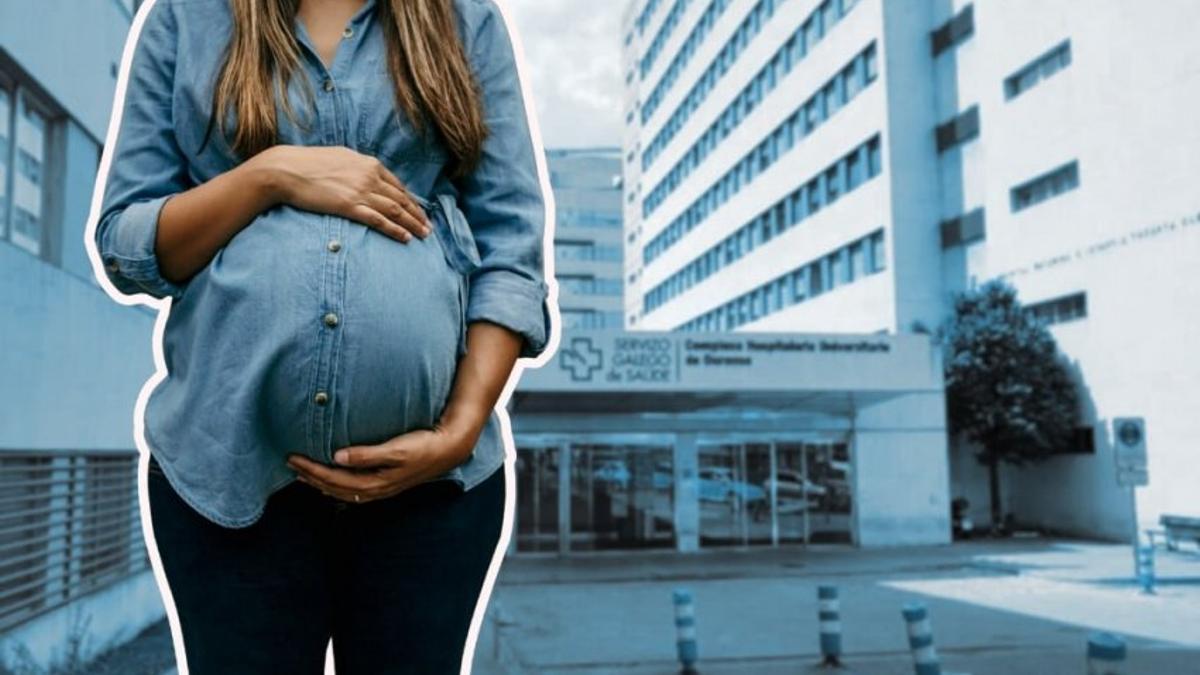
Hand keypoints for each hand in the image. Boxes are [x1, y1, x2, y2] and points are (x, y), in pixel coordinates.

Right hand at [260, 144, 430, 243]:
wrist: (287, 169)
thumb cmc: (310, 163)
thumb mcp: (341, 157)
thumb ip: (358, 166)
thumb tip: (368, 172)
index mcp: (369, 164)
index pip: (398, 186)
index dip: (411, 201)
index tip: (420, 212)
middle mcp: (369, 176)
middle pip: (401, 199)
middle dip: (417, 215)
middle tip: (429, 228)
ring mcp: (360, 191)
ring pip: (394, 210)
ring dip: (412, 224)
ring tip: (423, 235)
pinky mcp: (349, 206)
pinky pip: (378, 220)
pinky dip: (394, 229)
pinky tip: (405, 238)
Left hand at [286, 419, 479, 503]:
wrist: (448, 450)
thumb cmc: (423, 446)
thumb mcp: (396, 449)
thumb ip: (367, 454)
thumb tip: (337, 457)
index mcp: (374, 482)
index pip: (334, 479)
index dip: (312, 470)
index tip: (293, 457)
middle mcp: (375, 490)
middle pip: (334, 488)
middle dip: (310, 476)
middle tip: (290, 463)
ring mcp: (380, 488)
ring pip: (342, 491)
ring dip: (320, 482)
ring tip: (302, 473)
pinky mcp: (385, 482)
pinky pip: (352, 489)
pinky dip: (336, 485)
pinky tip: (331, 478)